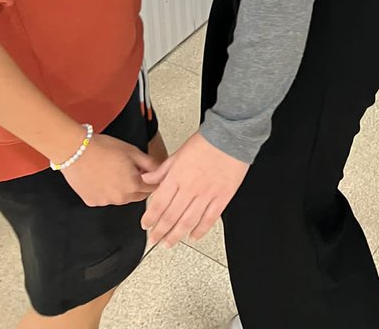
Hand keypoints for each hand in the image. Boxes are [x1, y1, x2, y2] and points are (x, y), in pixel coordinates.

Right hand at [62, 133, 156, 206]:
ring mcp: (105, 202)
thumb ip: (149, 163)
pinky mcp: (92, 202)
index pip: (152, 189)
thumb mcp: (133, 151)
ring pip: (121, 198)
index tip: (151, 176)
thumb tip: (159, 170)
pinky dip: (107, 191)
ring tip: (115, 171)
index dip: (153, 180)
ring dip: (123, 189)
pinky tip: (103, 177)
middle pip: (138, 196)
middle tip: (133, 170)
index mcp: (133, 185)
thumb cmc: (103, 148)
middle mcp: (120, 198)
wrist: (76, 151)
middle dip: (140, 185)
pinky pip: (105, 199)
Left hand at [141, 131, 248, 247]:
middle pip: (171, 217)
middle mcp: (190, 188)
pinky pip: (209, 219)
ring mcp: (207, 195)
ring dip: (176, 235)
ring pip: (188, 222)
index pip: (158, 204)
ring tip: (169, 242)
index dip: (150, 218)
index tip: (146, 225)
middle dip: (160, 232)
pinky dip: (200, 230)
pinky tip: (194, 236)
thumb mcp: (179, 152)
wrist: (231, 135)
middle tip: (154, 239)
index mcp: (177, 176)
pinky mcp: (222, 197)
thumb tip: (146, 178)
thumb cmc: (206, 141)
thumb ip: (162, 169)